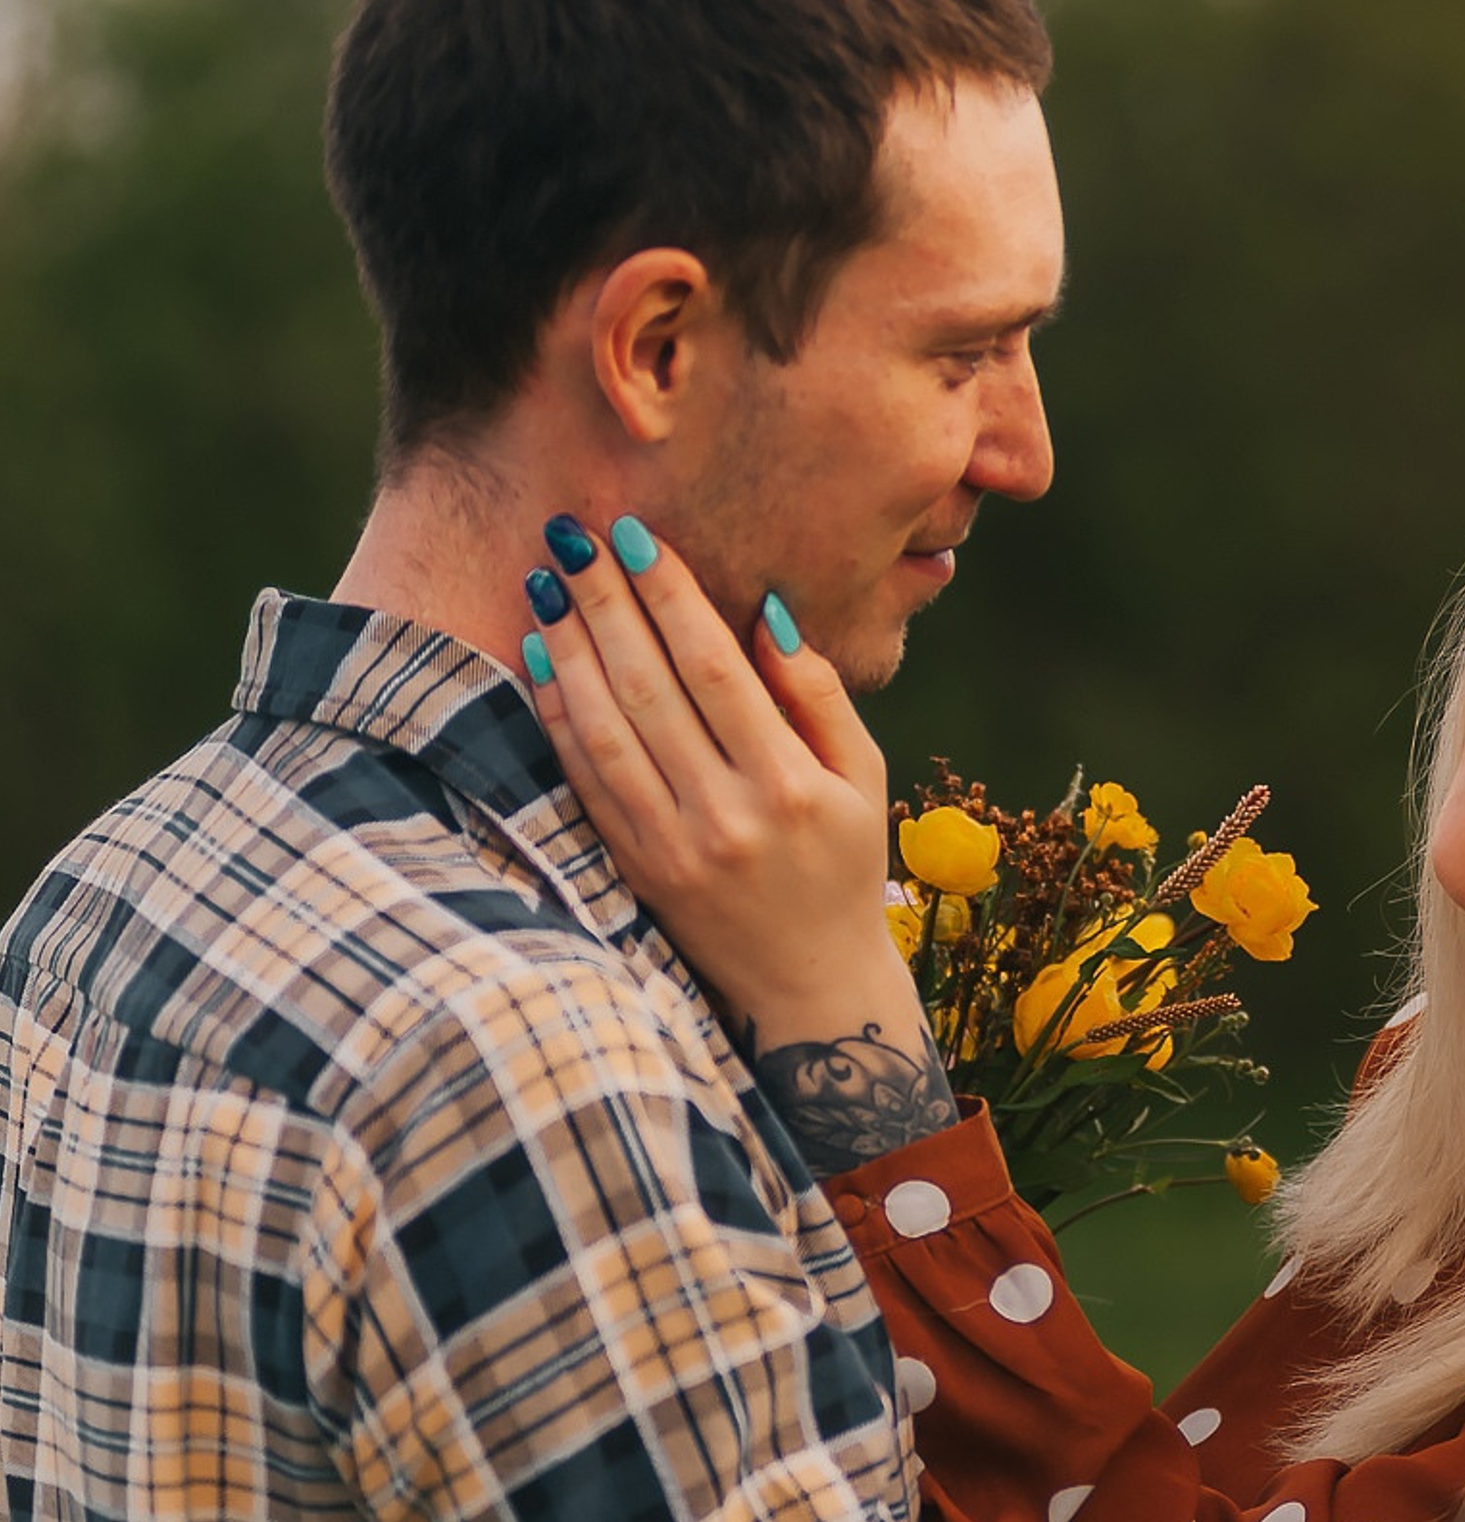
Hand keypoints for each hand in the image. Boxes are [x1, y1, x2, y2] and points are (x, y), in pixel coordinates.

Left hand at [520, 516, 910, 1051]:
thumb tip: (767, 616)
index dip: (672, 598)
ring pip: (606, 730)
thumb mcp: (863, 780)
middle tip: (573, 536)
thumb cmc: (842, 867)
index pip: (717, 670)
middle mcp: (725, 816)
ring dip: (570, 650)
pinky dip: (558, 716)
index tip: (639, 537)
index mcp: (789, 786)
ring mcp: (671, 848)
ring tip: (547, 583)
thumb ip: (820, 698)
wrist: (807, 986)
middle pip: (651, 688)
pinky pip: (584, 780)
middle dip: (607, 603)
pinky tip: (543, 660)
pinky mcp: (633, 869)